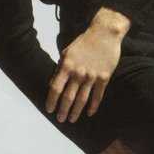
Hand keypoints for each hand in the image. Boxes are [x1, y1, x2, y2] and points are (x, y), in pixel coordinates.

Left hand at [46, 8, 130, 122]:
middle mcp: (78, 73)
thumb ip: (60, 68)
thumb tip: (52, 84)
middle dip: (63, 110)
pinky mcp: (104, 77)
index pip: (56, 88)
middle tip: (60, 119)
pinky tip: (89, 113)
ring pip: (82, 99)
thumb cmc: (84, 42)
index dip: (52, 100)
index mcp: (67, 66)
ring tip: (71, 119)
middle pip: (68, 97)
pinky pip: (98, 95)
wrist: (104, 34)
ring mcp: (92, 76)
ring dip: (76, 111)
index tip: (49, 109)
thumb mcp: (66, 52)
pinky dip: (93, 106)